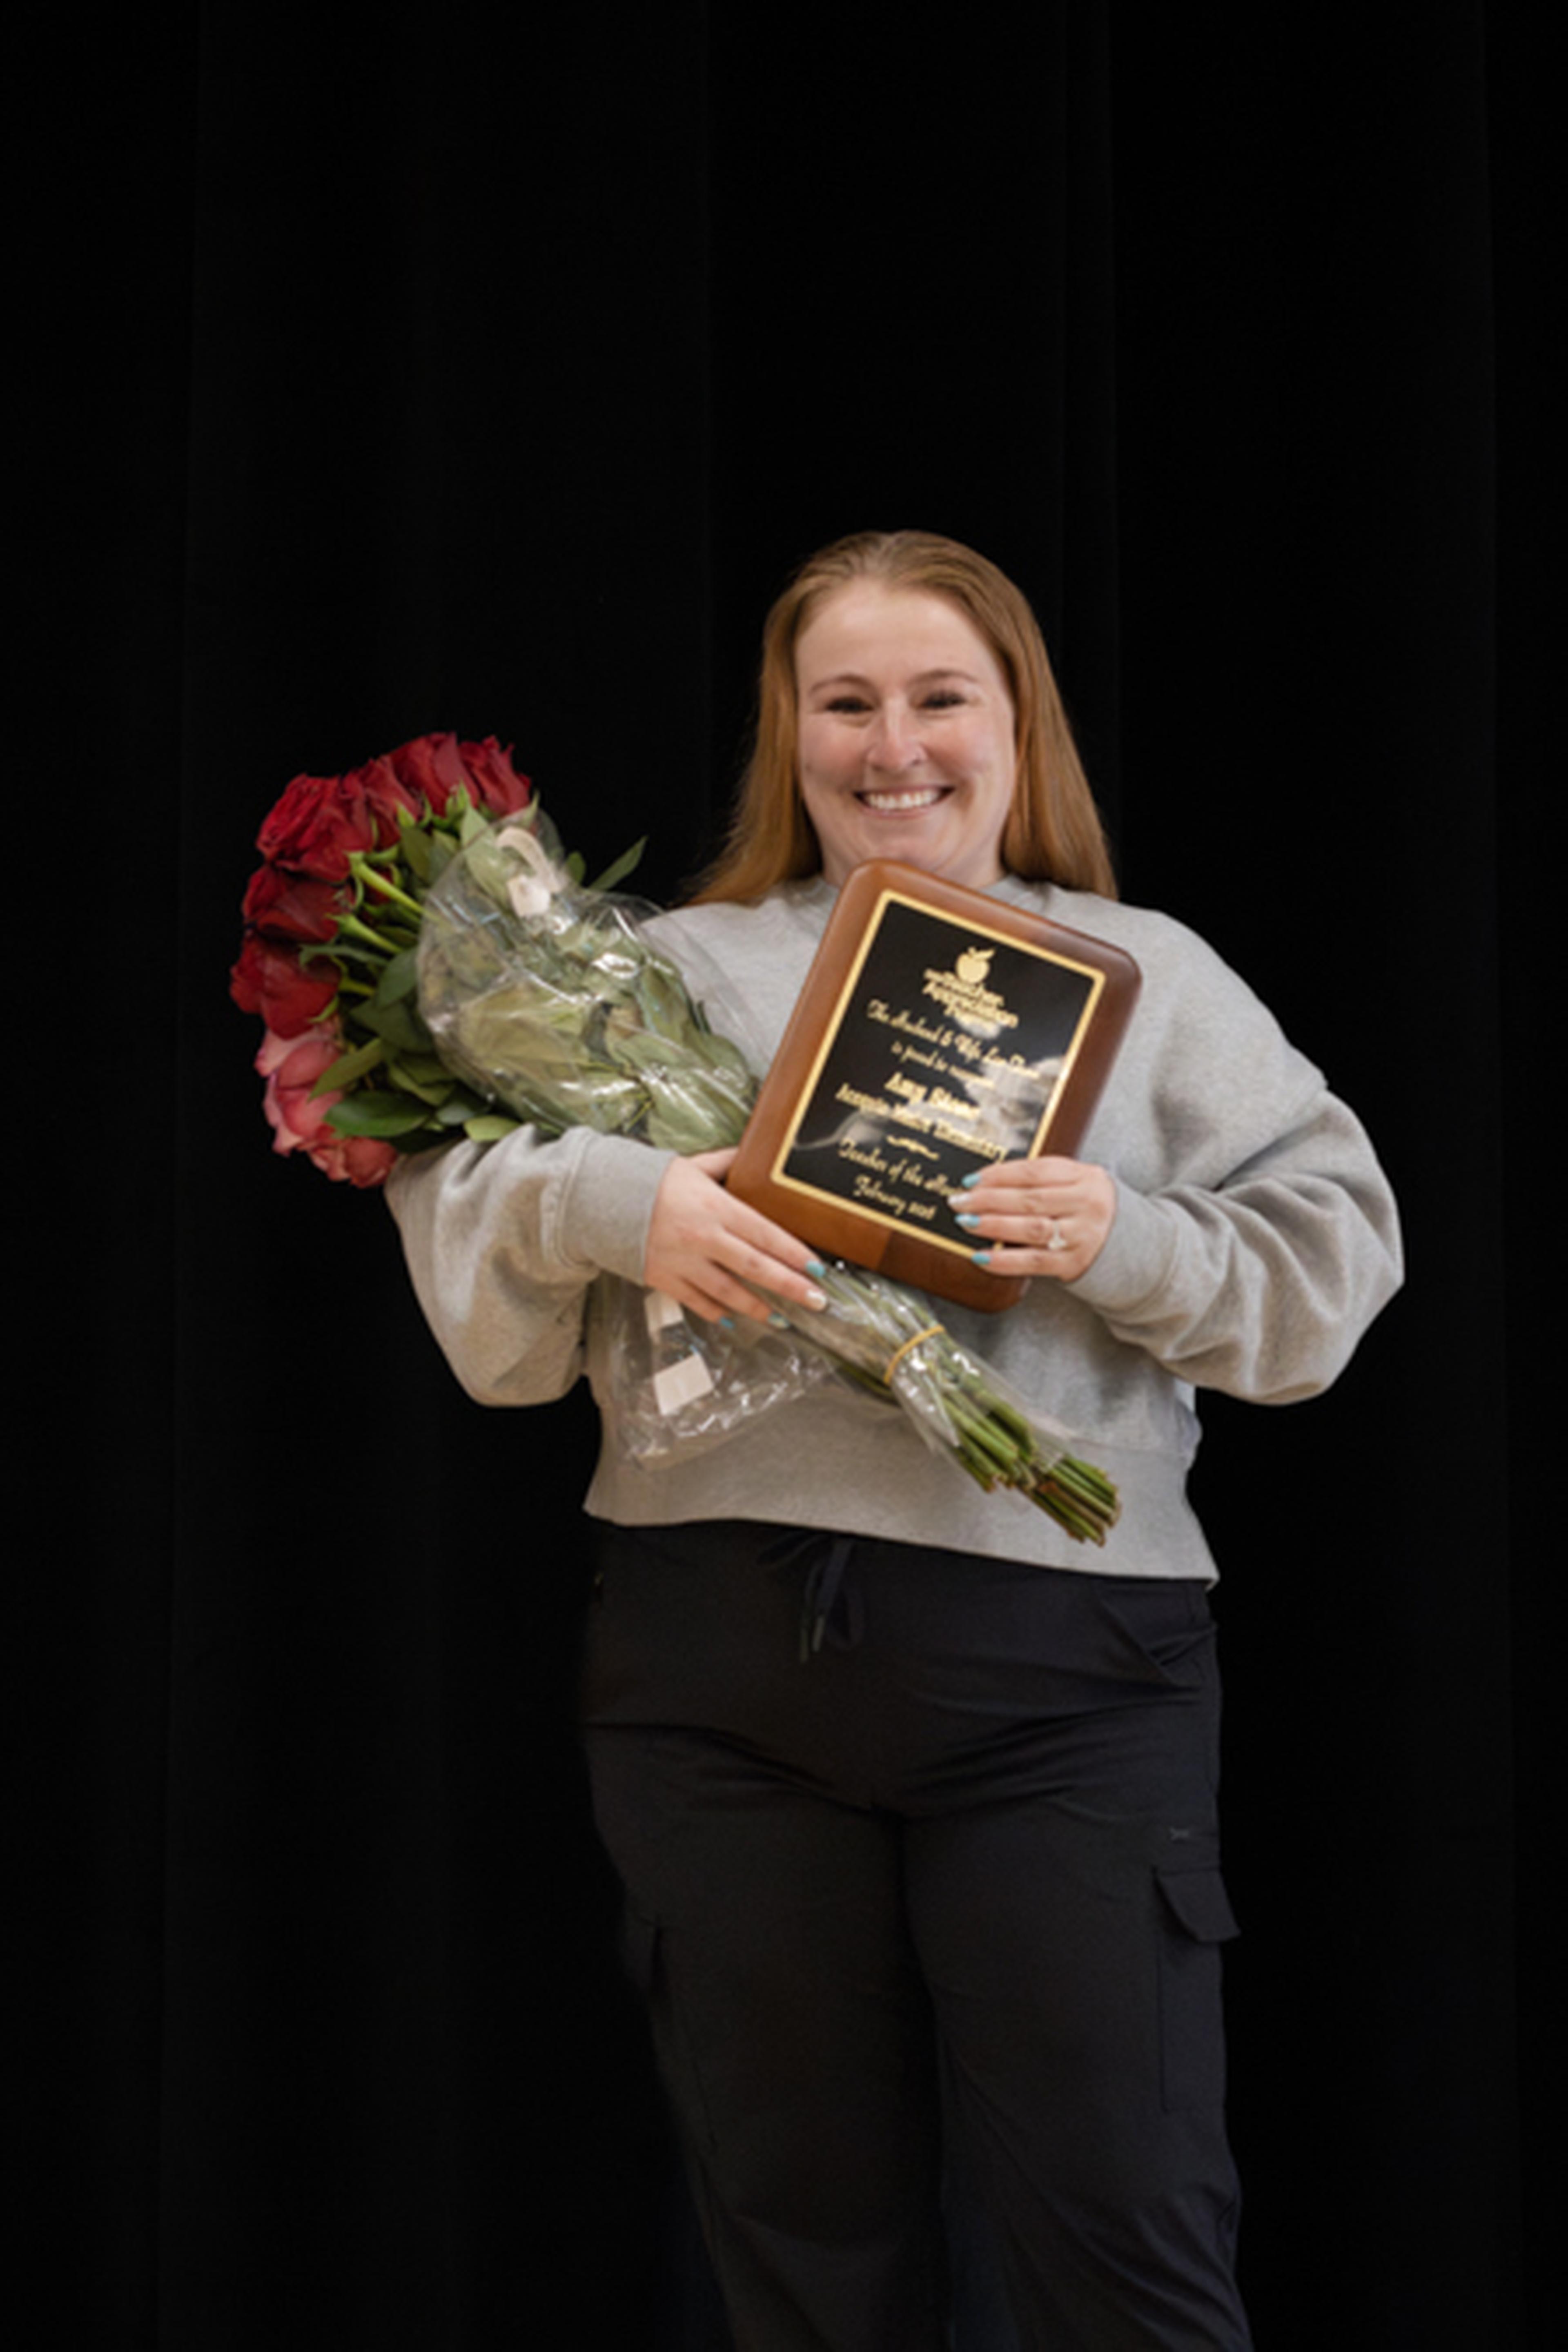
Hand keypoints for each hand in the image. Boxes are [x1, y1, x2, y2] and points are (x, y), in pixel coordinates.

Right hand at [645, 1149, 828, 1323]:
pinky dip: (717, 1312)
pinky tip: (733, 1320)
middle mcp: (705, 1237)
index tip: (818, 1269)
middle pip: (757, 1268)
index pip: (767, 1234)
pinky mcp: (664, 1278)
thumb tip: (752, 1153)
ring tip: (783, 1319)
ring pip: (730, 1292)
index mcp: (716, 1206)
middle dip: (791, 1287)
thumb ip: (726, 1163)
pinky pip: (697, 1302)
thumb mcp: (693, 1165)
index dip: (795, 1254)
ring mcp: (684, 1262)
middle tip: (817, 1301)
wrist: (600, 1197)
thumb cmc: (650, 1179)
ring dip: (759, 1308)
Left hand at [952, 1155, 1115, 1281]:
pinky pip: (1033, 1262)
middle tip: (959, 1201)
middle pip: (1029, 1199)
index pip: (1035, 1172)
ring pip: (1031, 1229)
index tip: (971, 1180)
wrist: (1133, 1245)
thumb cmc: (1089, 1210)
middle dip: (988, 1200)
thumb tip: (986, 1183)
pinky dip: (1004, 1260)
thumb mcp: (1078, 1183)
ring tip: (966, 1223)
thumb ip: (1043, 1179)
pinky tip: (981, 1256)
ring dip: (993, 1226)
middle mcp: (1087, 1204)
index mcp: (1086, 1177)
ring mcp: (1082, 1235)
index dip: (999, 1175)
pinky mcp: (1074, 1263)